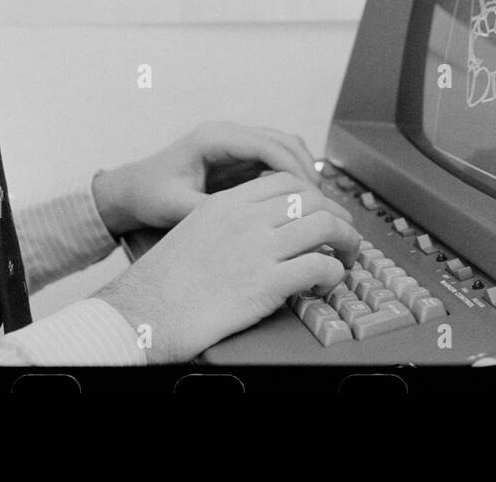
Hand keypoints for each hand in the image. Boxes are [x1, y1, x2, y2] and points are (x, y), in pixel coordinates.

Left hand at [92, 120, 321, 234]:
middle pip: (283, 140)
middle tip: (320, 203)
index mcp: (214, 138)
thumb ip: (211, 212)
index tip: (310, 197)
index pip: (266, 145)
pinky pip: (276, 159)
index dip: (293, 169)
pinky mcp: (239, 157)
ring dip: (302, 170)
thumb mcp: (176, 207)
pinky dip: (292, 175)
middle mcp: (228, 134)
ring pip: (284, 146)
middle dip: (305, 169)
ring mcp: (235, 143)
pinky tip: (297, 203)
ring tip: (314, 204)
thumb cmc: (150, 196)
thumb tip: (249, 224)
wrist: (132, 191)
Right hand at [93, 170, 360, 362]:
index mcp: (227, 204)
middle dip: (336, 213)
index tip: (321, 210)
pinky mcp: (267, 284)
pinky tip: (330, 280)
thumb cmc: (164, 282)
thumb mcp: (193, 231)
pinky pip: (320, 266)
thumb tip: (261, 228)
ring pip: (325, 225)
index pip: (285, 183)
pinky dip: (335, 271)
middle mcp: (245, 219)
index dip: (312, 194)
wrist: (146, 312)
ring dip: (346, 239)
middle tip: (343, 233)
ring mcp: (258, 249)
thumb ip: (228, 221)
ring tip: (349, 255)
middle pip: (311, 198)